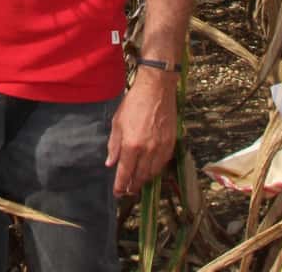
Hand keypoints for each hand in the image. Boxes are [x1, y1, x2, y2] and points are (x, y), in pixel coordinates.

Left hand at [105, 68, 178, 196]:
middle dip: (132, 186)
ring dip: (144, 179)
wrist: (156, 89)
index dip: (120, 185)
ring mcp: (160, 148)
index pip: (125, 172)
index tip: (117, 193)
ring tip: (138, 182)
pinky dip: (156, 169)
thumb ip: (114, 145)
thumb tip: (110, 162)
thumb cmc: (134, 103)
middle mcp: (147, 150)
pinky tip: (150, 169)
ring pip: (153, 172)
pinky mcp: (171, 143)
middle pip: (140, 176)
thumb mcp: (117, 122)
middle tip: (127, 190)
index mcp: (131, 145)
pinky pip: (163, 163)